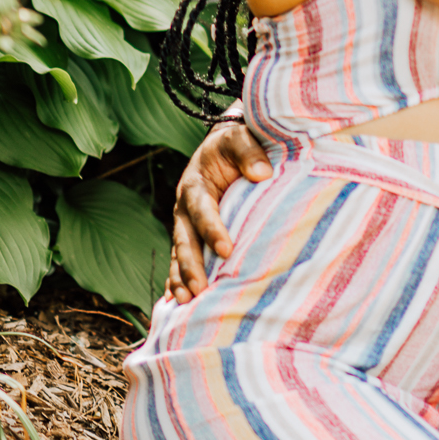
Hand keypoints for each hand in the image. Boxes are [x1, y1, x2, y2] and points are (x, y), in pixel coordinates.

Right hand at [166, 118, 270, 301]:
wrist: (223, 146)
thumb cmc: (234, 144)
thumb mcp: (239, 139)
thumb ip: (249, 152)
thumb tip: (262, 173)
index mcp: (196, 185)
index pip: (203, 210)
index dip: (213, 229)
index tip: (227, 249)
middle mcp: (184, 206)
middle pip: (185, 239)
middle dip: (191, 264)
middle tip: (199, 289)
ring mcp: (184, 223)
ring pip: (179, 252)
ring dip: (181, 276)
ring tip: (186, 300)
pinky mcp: (189, 233)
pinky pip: (179, 258)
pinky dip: (176, 278)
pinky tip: (176, 300)